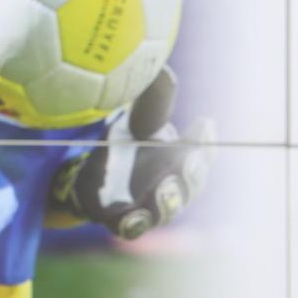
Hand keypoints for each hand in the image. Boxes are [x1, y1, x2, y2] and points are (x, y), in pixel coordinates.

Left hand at [48, 67, 215, 239]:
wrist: (91, 177)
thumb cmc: (125, 147)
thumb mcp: (135, 122)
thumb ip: (150, 103)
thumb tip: (162, 70)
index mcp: (179, 161)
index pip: (202, 153)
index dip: (206, 141)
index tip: (203, 123)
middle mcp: (172, 187)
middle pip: (191, 184)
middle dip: (193, 172)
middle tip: (189, 157)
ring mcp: (150, 207)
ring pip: (167, 209)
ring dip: (169, 199)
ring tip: (164, 186)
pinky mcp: (123, 221)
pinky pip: (132, 228)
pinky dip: (133, 224)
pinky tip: (130, 217)